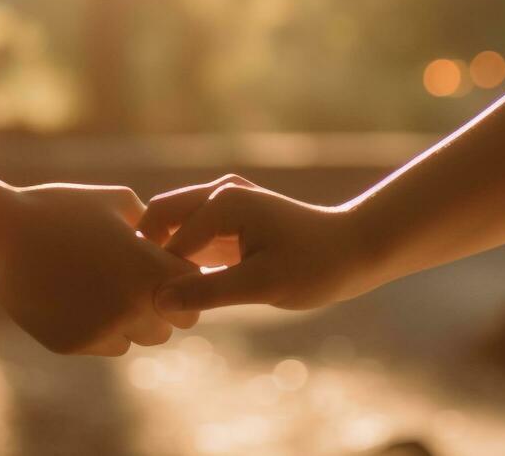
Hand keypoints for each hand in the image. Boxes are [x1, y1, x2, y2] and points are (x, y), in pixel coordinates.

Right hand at [0, 172, 199, 354]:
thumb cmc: (60, 210)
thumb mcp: (116, 201)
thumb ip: (155, 222)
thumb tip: (177, 236)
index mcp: (148, 269)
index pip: (194, 288)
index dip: (182, 274)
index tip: (165, 262)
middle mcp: (132, 307)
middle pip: (173, 322)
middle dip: (163, 303)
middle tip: (139, 280)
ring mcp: (102, 330)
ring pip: (141, 338)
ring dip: (134, 319)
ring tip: (108, 287)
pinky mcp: (74, 345)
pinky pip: (107, 345)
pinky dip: (102, 328)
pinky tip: (80, 298)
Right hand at [137, 174, 377, 312]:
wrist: (355, 251)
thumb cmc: (315, 266)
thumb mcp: (261, 285)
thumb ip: (208, 291)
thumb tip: (159, 301)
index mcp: (222, 202)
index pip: (167, 240)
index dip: (159, 277)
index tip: (160, 311)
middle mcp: (220, 193)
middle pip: (160, 217)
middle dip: (149, 253)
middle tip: (148, 295)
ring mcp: (225, 202)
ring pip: (174, 225)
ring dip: (165, 256)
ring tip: (167, 296)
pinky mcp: (232, 219)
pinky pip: (192, 234)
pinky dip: (183, 257)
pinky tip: (188, 289)